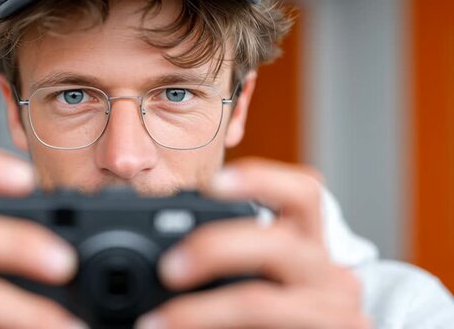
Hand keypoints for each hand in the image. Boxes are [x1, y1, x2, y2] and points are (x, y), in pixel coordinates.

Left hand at [136, 158, 369, 328]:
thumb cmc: (275, 319)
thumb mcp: (264, 285)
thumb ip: (230, 266)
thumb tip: (163, 261)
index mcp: (309, 246)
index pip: (302, 194)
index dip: (260, 180)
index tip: (213, 183)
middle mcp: (329, 272)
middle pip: (278, 243)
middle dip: (215, 250)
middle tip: (168, 269)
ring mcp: (332, 311)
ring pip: (260, 300)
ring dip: (202, 309)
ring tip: (162, 321)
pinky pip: (262, 325)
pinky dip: (215, 327)